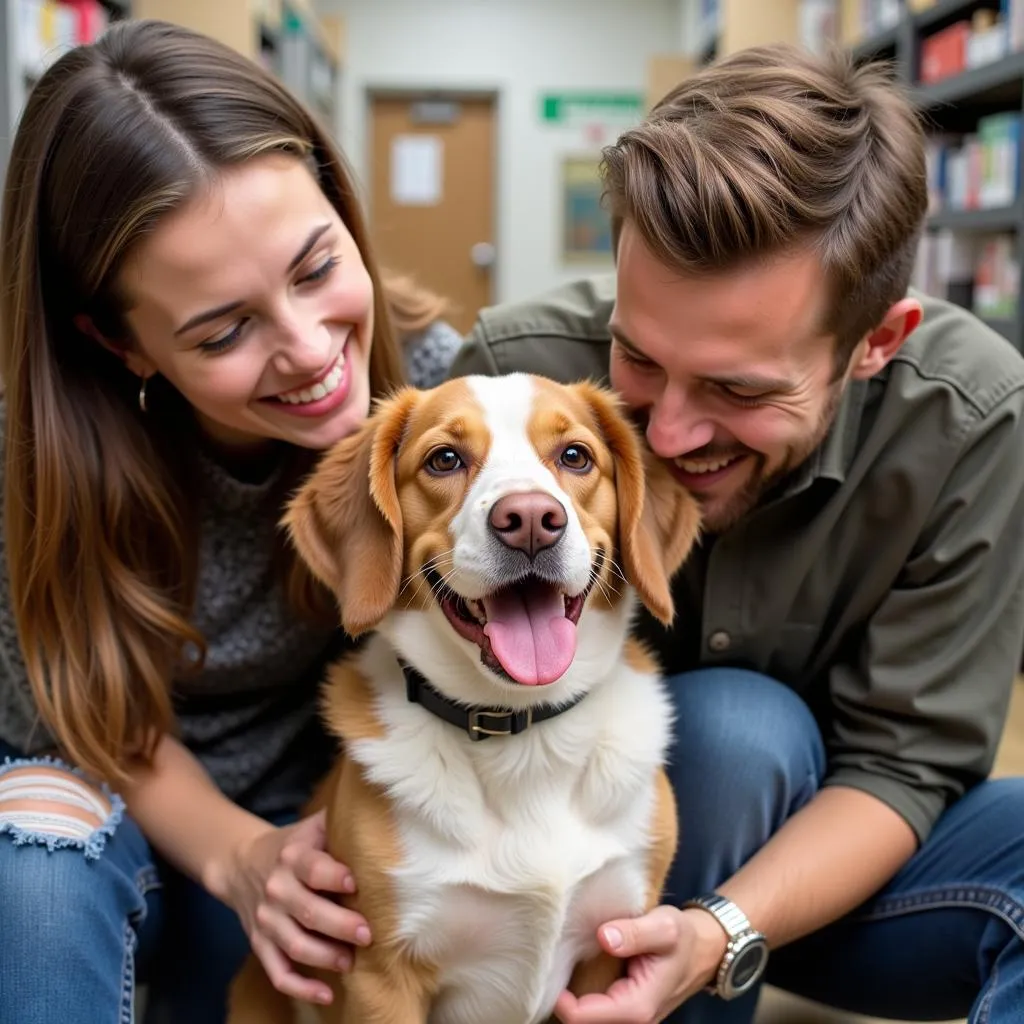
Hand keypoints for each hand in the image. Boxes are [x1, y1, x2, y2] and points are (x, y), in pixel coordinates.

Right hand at [225, 809, 371, 1005]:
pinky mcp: (260, 944)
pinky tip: (326, 994)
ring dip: (325, 957)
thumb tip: (383, 809)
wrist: (241, 864)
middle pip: (308, 912)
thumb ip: (341, 821)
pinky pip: (278, 972)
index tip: (355, 885)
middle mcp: (277, 889)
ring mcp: (267, 920)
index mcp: (293, 856)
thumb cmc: (293, 845)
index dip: (333, 877)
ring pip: (294, 944)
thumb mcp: (312, 827)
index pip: (312, 868)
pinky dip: (301, 988)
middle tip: (368, 934)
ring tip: (351, 962)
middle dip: (339, 925)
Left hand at [554, 905, 727, 1023]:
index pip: (586, 1017)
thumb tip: (604, 937)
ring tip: (559, 968)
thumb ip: (635, 932)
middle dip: (564, 1000)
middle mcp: (633, 1019)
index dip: (563, 1002)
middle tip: (550, 967)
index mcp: (638, 1005)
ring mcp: (630, 1017)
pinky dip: (584, 996)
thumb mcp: (664, 926)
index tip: (550, 972)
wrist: (704, 949)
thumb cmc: (685, 937)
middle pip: (584, 1021)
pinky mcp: (626, 1008)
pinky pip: (598, 1010)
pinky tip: (575, 973)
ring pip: (590, 1018)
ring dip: (573, 999)